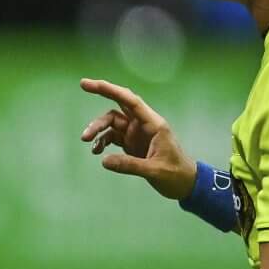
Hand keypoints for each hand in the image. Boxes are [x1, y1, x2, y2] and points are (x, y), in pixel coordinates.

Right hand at [80, 78, 196, 199]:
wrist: (185, 184)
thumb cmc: (175, 174)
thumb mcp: (154, 171)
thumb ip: (129, 165)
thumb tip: (103, 161)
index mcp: (153, 124)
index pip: (130, 101)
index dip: (110, 90)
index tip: (89, 84)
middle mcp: (144, 124)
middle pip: (118, 106)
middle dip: (101, 96)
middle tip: (83, 94)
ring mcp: (136, 134)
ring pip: (112, 123)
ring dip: (98, 129)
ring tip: (87, 141)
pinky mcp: (132, 144)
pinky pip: (113, 138)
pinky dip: (102, 142)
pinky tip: (97, 152)